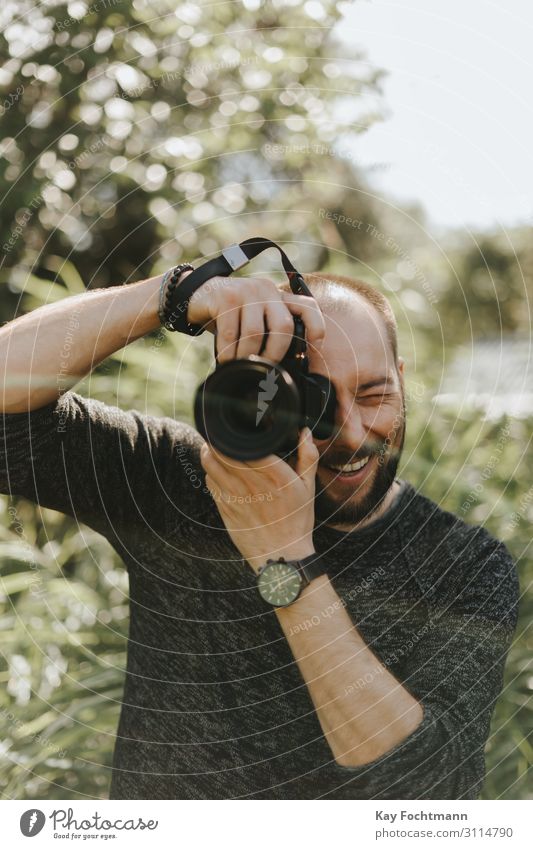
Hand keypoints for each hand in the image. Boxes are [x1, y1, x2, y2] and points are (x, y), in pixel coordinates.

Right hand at [184, 271, 324, 363]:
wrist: (196, 296)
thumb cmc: (229, 315)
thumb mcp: (254, 319)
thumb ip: (270, 331)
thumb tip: (287, 365)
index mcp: (278, 296)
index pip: (307, 307)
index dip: (316, 327)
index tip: (315, 347)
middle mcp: (267, 290)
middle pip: (283, 326)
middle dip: (275, 353)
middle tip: (264, 367)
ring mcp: (247, 291)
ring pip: (256, 332)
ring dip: (247, 356)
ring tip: (239, 364)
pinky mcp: (226, 296)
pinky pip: (232, 334)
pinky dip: (229, 353)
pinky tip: (225, 360)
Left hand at [200, 427, 317, 572]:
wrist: (281, 556)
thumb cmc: (296, 521)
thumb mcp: (308, 488)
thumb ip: (307, 456)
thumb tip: (304, 432)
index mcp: (275, 476)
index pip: (246, 445)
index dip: (236, 432)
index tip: (236, 426)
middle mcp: (252, 484)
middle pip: (224, 451)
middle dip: (219, 439)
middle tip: (221, 433)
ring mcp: (234, 496)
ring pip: (211, 464)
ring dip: (210, 452)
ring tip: (214, 446)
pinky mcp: (224, 507)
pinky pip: (210, 481)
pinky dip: (210, 471)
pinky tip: (217, 468)